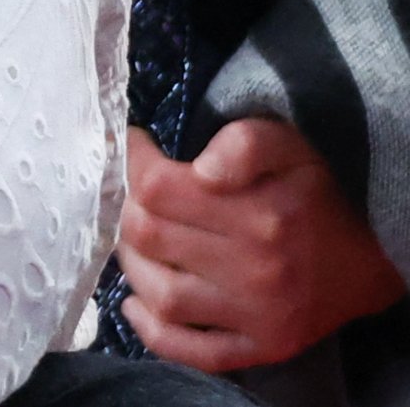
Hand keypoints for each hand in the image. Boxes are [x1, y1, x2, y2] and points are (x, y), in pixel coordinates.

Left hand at [118, 121, 403, 371]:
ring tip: (134, 238)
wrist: (369, 255)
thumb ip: (243, 143)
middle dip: (127, 207)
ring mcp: (256, 316)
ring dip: (131, 263)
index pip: (158, 188)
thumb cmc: (316, 192)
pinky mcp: (260, 347)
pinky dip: (153, 333)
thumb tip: (200, 170)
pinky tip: (136, 303)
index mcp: (258, 214)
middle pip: (150, 236)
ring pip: (162, 293)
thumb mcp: (289, 145)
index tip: (137, 148)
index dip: (133, 163)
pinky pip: (193, 351)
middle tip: (133, 193)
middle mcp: (255, 270)